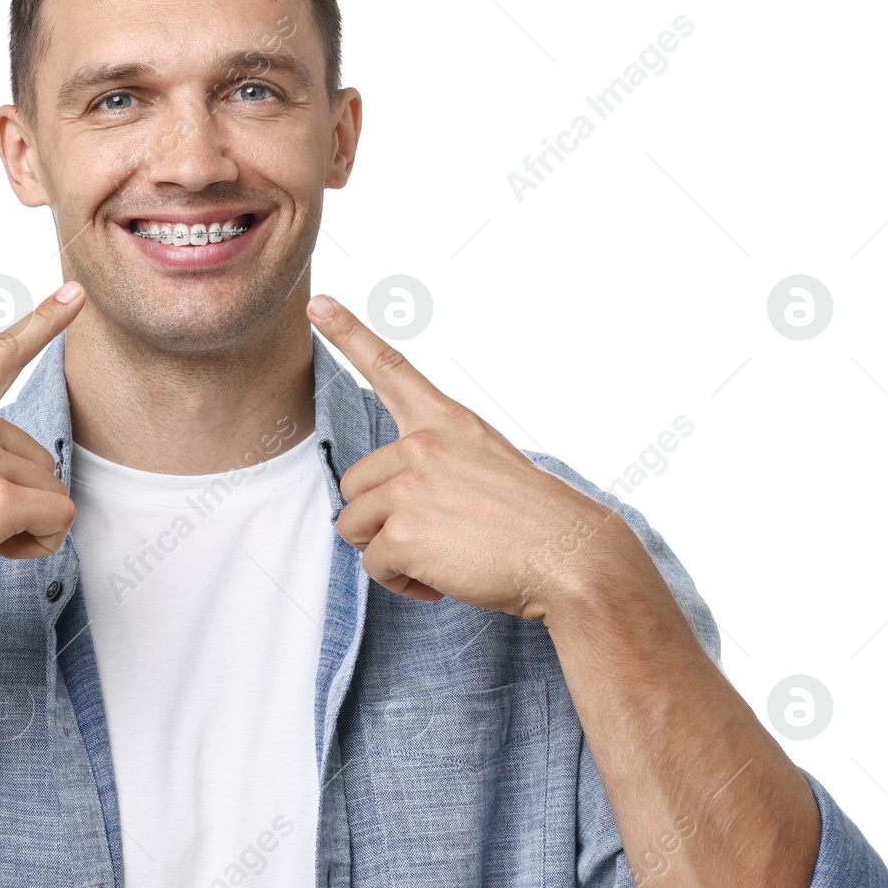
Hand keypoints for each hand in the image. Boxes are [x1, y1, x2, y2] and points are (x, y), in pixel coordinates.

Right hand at [0, 283, 86, 612]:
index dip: (45, 321)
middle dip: (14, 501)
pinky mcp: (0, 496)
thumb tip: (14, 488)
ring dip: (20, 527)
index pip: (3, 353)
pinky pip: (58, 521)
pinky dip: (36, 544)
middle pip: (41, 462)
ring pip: (51, 494)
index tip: (75, 293)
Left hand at [306, 294, 625, 617]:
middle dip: (382, 520)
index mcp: (447, 421)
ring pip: (353, 526)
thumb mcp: (486, 464)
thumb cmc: (533, 522)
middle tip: (436, 535)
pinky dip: (402, 582)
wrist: (570, 557)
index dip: (348, 334)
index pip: (390, 368)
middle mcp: (422, 444)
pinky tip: (442, 578)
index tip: (316, 304)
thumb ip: (434, 465)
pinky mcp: (402, 532)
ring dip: (388, 553)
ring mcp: (409, 486)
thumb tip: (386, 500)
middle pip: (354, 486)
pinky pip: (373, 564)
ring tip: (441, 556)